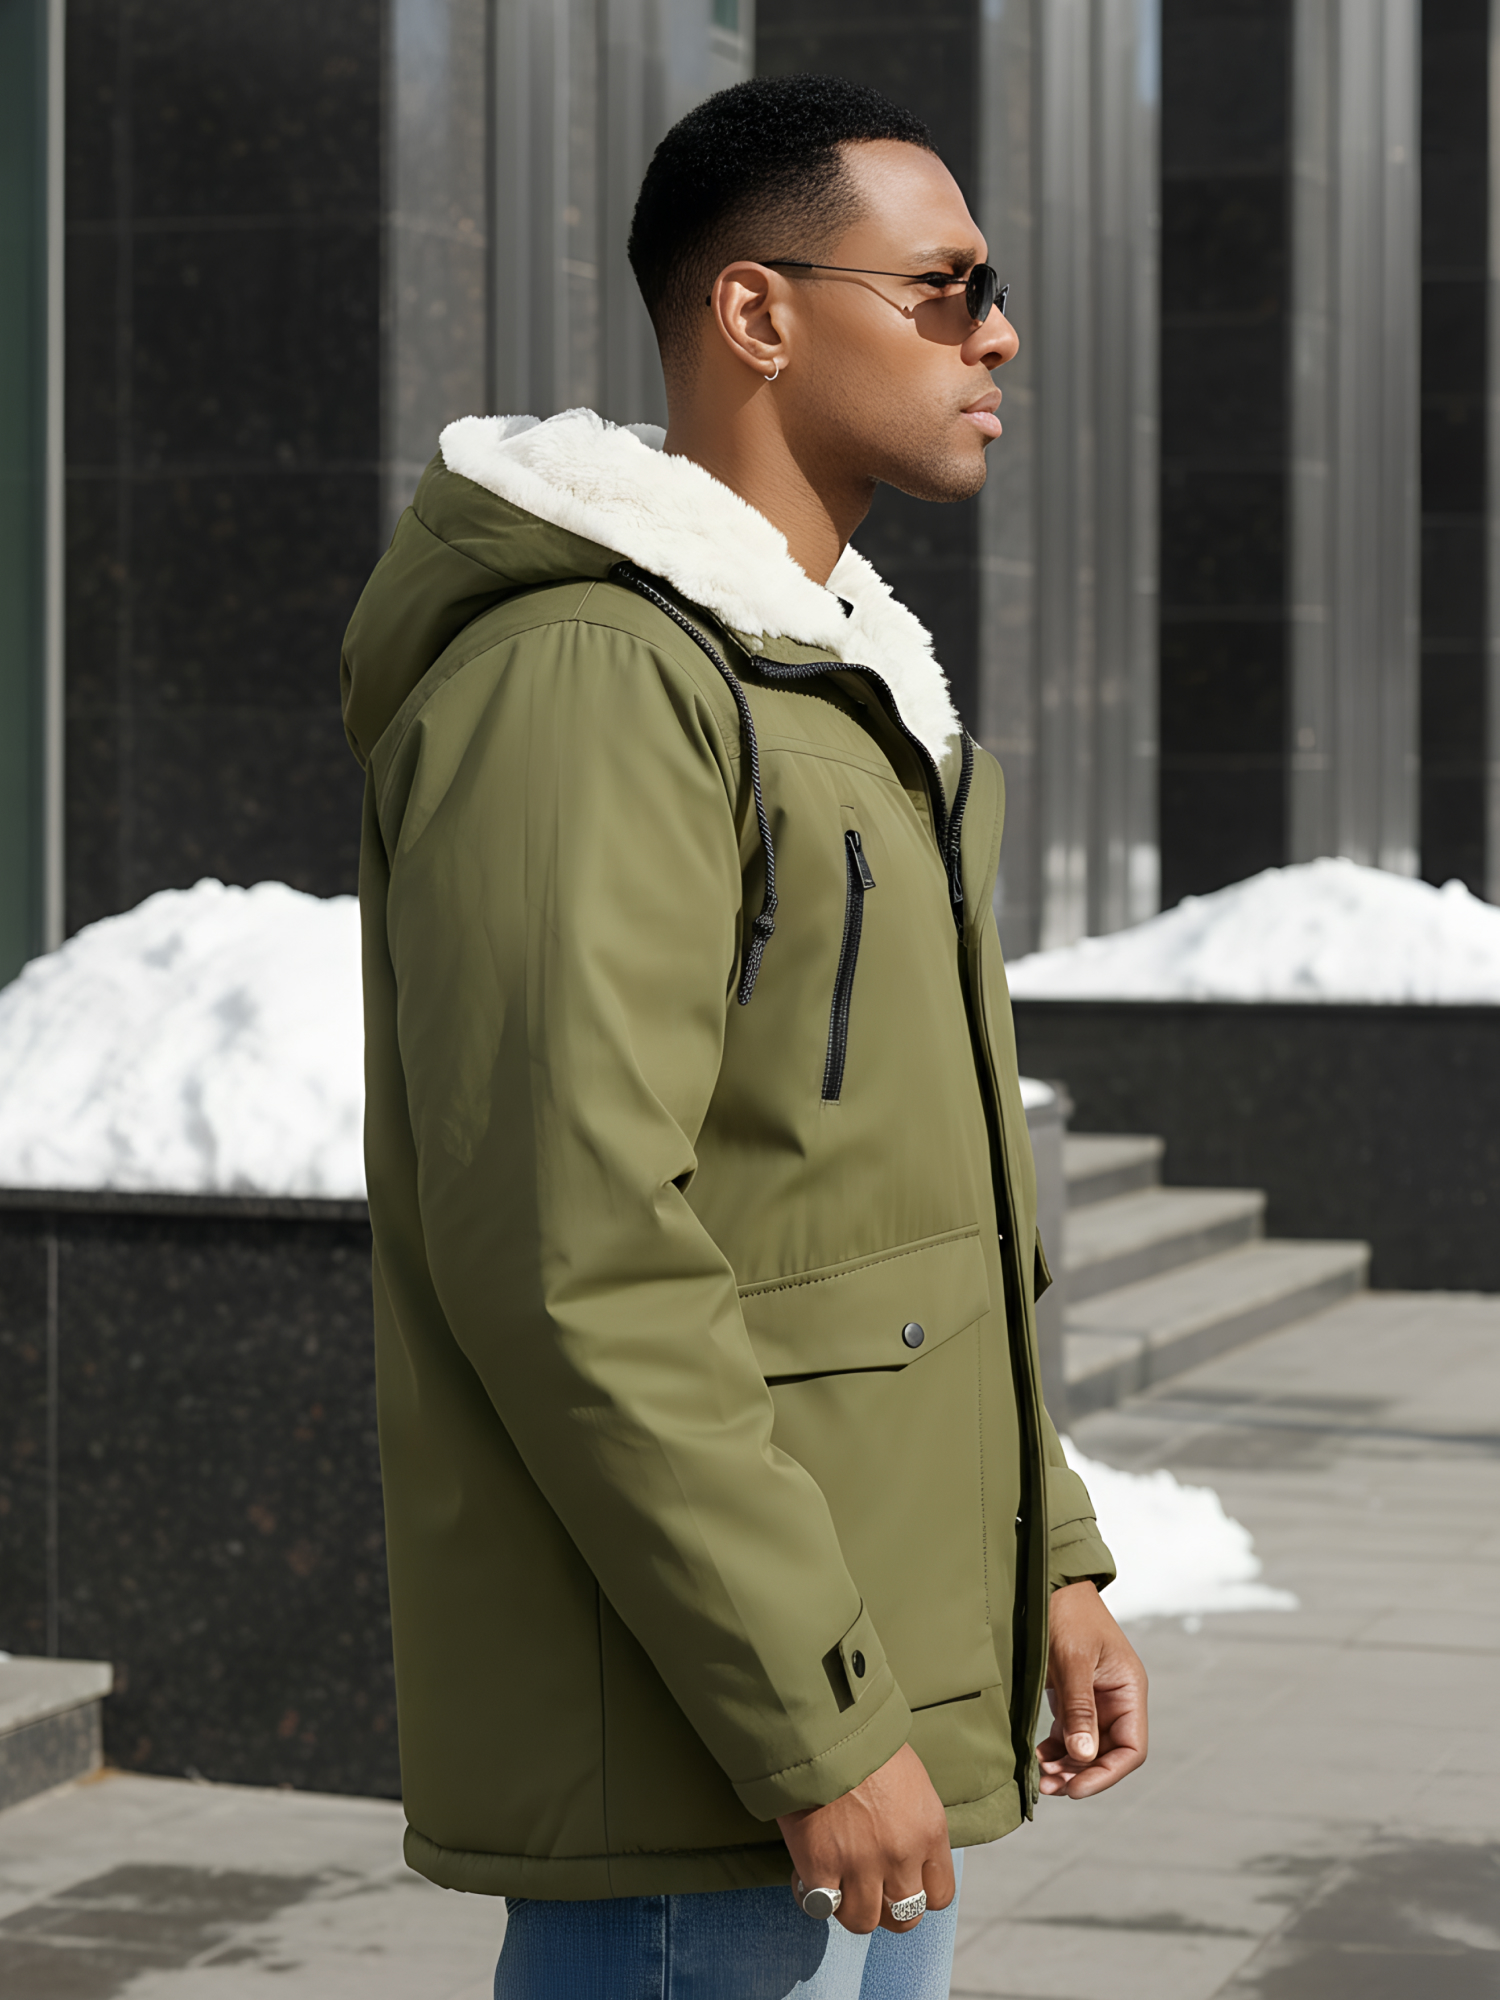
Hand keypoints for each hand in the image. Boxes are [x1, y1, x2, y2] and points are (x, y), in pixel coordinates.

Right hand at [777, 1742, 953, 1935]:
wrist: (822, 1726)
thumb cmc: (866, 1744)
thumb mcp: (912, 1781)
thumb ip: (915, 1824)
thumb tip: (909, 1852)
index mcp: (929, 1831)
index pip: (940, 1895)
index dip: (920, 1893)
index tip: (902, 1882)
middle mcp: (901, 1855)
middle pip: (905, 1917)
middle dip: (887, 1908)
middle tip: (869, 1890)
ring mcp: (861, 1864)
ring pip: (864, 1921)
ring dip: (851, 1907)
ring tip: (838, 1885)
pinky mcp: (820, 1866)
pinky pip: (823, 1906)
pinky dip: (816, 1897)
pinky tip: (809, 1878)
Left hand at [1037, 1580, 1147, 1798]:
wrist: (1050, 1583)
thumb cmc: (1067, 1613)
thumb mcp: (1073, 1660)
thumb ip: (1080, 1708)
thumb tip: (1083, 1755)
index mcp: (1129, 1690)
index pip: (1131, 1748)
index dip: (1107, 1773)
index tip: (1077, 1788)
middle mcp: (1116, 1699)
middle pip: (1108, 1754)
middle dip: (1081, 1774)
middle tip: (1050, 1787)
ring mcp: (1095, 1700)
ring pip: (1086, 1748)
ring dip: (1067, 1768)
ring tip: (1041, 1779)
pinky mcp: (1073, 1697)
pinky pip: (1069, 1734)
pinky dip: (1055, 1751)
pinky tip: (1038, 1760)